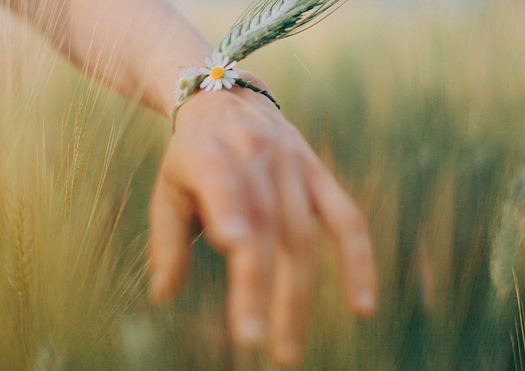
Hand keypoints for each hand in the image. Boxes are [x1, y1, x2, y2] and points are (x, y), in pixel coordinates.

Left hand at [148, 73, 377, 366]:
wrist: (228, 99)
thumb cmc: (192, 156)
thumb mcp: (168, 186)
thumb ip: (165, 240)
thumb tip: (162, 295)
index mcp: (209, 153)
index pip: (222, 183)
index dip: (231, 211)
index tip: (234, 246)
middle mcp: (256, 156)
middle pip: (266, 226)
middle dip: (260, 287)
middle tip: (254, 344)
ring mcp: (294, 165)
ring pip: (303, 236)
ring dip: (297, 297)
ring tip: (287, 350)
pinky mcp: (320, 175)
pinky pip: (348, 220)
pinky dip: (359, 261)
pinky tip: (362, 305)